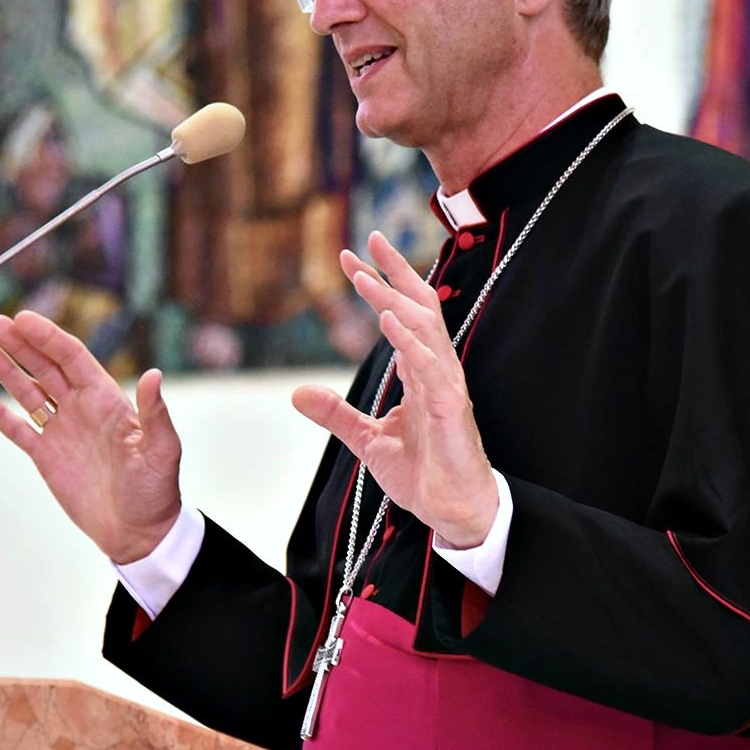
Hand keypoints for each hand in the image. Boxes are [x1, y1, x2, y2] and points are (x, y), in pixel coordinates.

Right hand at [0, 311, 183, 563]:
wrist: (139, 533)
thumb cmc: (156, 492)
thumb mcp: (161, 451)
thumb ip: (154, 414)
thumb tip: (155, 376)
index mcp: (107, 400)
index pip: (72, 358)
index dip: (47, 337)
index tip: (23, 320)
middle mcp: (82, 409)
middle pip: (45, 367)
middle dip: (21, 344)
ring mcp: (62, 431)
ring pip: (28, 392)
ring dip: (6, 370)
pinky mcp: (47, 456)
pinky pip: (18, 429)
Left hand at [290, 232, 498, 547]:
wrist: (450, 510)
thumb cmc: (422, 473)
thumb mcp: (368, 439)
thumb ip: (336, 414)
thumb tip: (298, 392)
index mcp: (421, 372)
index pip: (403, 314)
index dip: (379, 284)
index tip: (350, 259)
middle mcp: (437, 370)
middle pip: (421, 306)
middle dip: (395, 271)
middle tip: (369, 238)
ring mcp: (446, 386)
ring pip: (423, 328)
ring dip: (393, 299)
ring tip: (365, 276)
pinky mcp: (450, 408)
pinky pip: (430, 367)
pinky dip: (410, 341)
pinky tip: (389, 321)